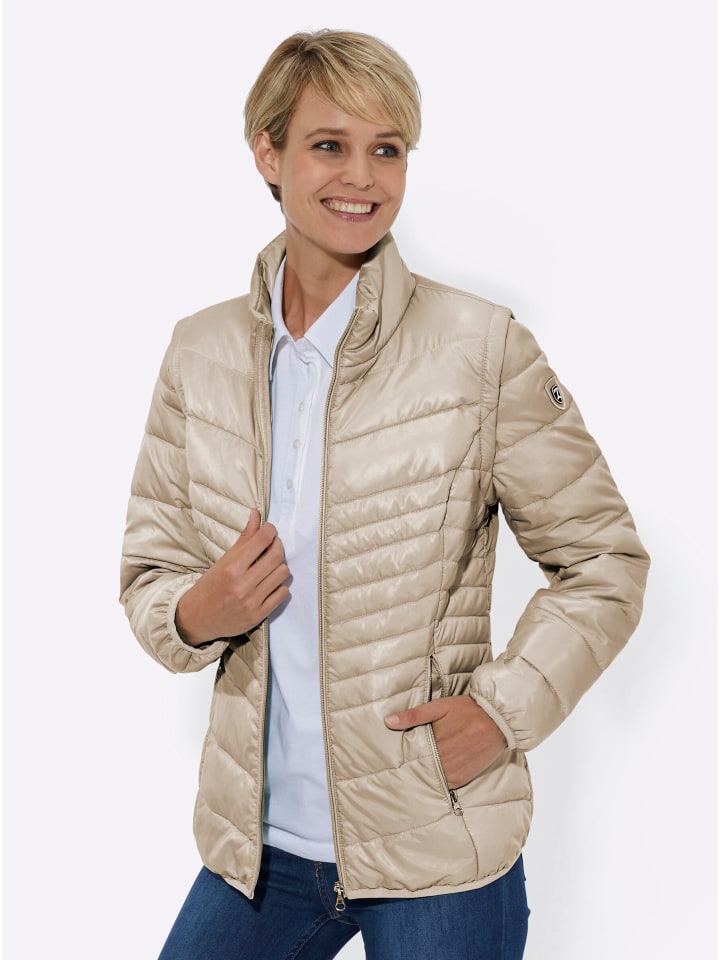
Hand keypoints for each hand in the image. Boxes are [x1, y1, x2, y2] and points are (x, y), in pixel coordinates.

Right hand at [176, 509, 289, 645]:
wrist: (197, 619)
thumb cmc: (210, 586)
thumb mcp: (223, 561)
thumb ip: (244, 538)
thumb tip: (256, 514)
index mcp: (231, 567)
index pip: (261, 541)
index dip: (270, 530)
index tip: (270, 529)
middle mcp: (242, 585)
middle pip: (276, 556)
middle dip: (278, 546)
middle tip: (273, 545)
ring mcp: (252, 602)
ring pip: (283, 573)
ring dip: (280, 566)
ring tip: (270, 565)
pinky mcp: (259, 615)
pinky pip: (282, 593)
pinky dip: (279, 585)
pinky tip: (270, 583)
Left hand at [385, 695, 506, 788]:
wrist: (498, 719)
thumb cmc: (467, 710)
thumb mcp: (439, 707)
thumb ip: (413, 716)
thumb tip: (388, 722)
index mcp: (434, 743)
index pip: (410, 756)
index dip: (401, 757)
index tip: (391, 759)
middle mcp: (444, 761)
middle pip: (420, 769)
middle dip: (411, 767)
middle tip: (399, 768)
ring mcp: (454, 772)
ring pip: (431, 778)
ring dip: (425, 775)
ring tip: (416, 771)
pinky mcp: (464, 778)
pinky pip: (446, 784)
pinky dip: (439, 780)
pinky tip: (434, 774)